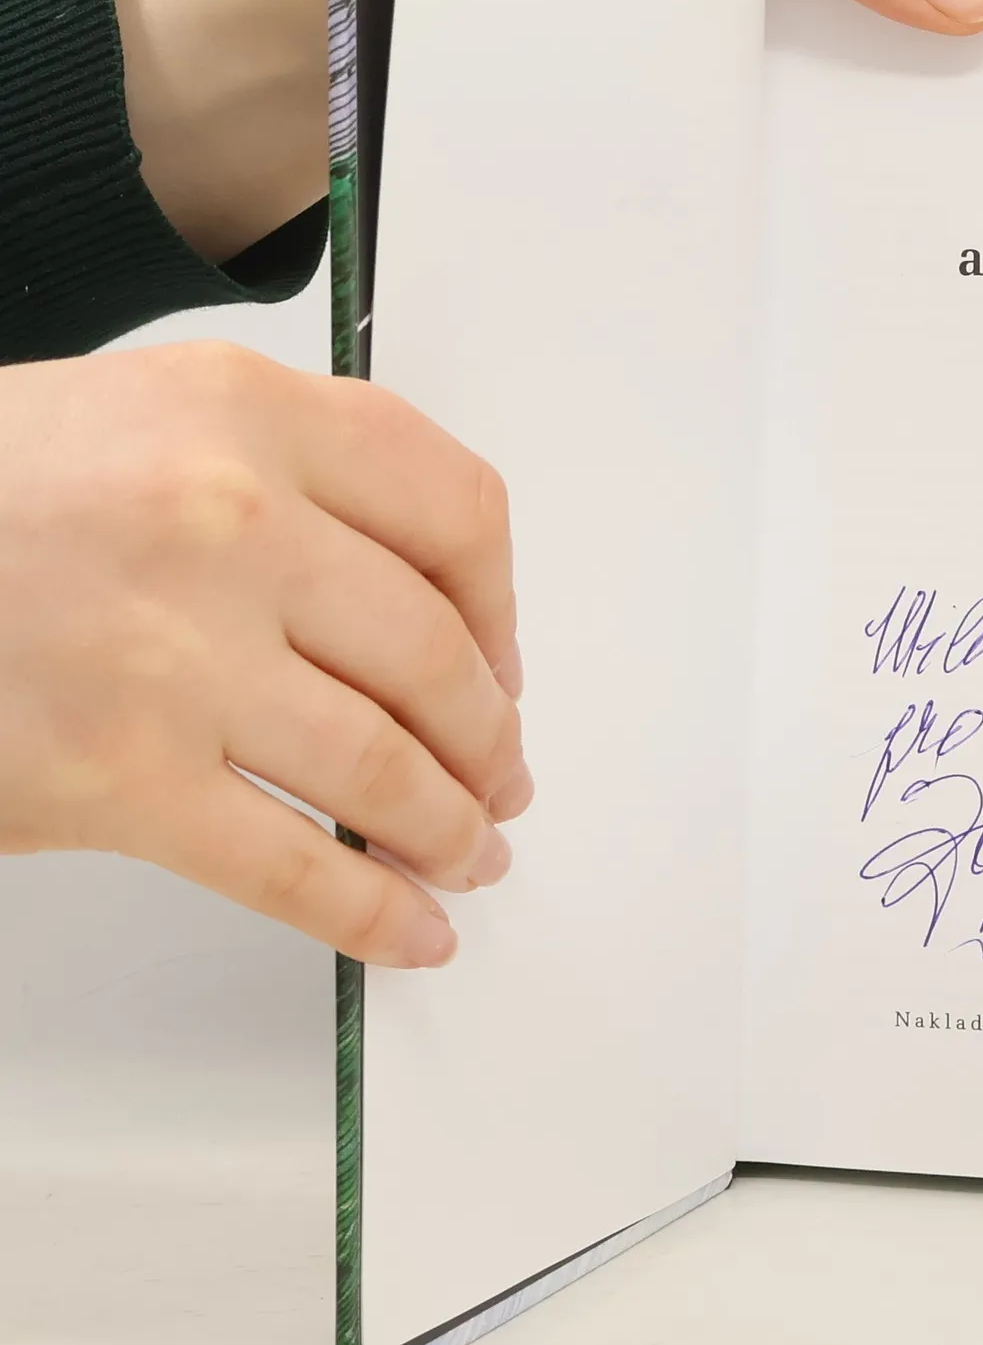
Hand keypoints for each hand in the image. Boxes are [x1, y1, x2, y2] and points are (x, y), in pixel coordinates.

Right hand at [0, 341, 529, 968]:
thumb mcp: (145, 415)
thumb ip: (292, 479)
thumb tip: (429, 611)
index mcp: (245, 412)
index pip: (455, 510)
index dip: (502, 606)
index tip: (503, 660)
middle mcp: (229, 522)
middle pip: (435, 656)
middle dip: (488, 740)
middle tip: (501, 777)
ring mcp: (175, 656)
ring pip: (385, 770)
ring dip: (451, 832)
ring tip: (471, 855)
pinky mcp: (116, 778)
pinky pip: (291, 868)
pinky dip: (371, 915)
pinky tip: (411, 932)